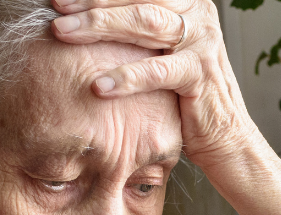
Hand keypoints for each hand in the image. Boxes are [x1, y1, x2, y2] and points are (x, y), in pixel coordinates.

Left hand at [51, 0, 259, 172]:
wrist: (224, 136)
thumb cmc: (183, 97)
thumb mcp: (160, 54)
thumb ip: (135, 32)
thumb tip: (83, 19)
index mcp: (186, 3)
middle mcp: (198, 13)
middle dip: (93, 3)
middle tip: (56, 9)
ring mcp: (203, 41)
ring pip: (146, 23)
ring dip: (100, 26)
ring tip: (64, 33)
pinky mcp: (201, 73)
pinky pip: (158, 71)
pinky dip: (126, 77)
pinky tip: (98, 85)